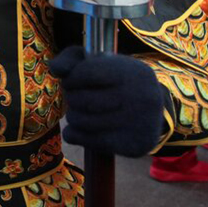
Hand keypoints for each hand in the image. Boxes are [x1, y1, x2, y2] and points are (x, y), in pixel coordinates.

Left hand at [50, 46, 165, 157]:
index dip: (71, 79)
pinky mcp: (132, 146)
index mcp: (134, 72)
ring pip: (80, 121)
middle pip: (82, 100)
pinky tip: (83, 128)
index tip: (72, 81)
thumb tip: (55, 68)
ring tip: (82, 112)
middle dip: (72, 98)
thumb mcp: (97, 62)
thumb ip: (71, 60)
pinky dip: (75, 134)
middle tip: (77, 97)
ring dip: (73, 117)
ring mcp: (139, 124)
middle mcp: (142, 98)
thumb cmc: (116, 81)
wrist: (152, 113)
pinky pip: (84, 140)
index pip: (86, 73)